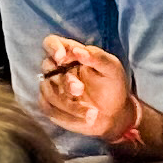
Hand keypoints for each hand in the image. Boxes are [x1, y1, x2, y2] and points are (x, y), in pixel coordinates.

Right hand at [36, 35, 141, 149]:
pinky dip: (69, 116)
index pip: (51, 43)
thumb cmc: (112, 85)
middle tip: (80, 89)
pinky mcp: (51, 107)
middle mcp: (57, 69)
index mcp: (70, 53)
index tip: (62, 57)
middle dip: (64, 81)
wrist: (115, 113)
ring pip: (48, 92)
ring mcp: (52, 88)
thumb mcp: (111, 68)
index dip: (53, 47)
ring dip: (69, 104)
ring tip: (93, 113)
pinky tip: (87, 119)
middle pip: (47, 68)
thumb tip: (78, 50)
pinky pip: (50, 110)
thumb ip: (96, 57)